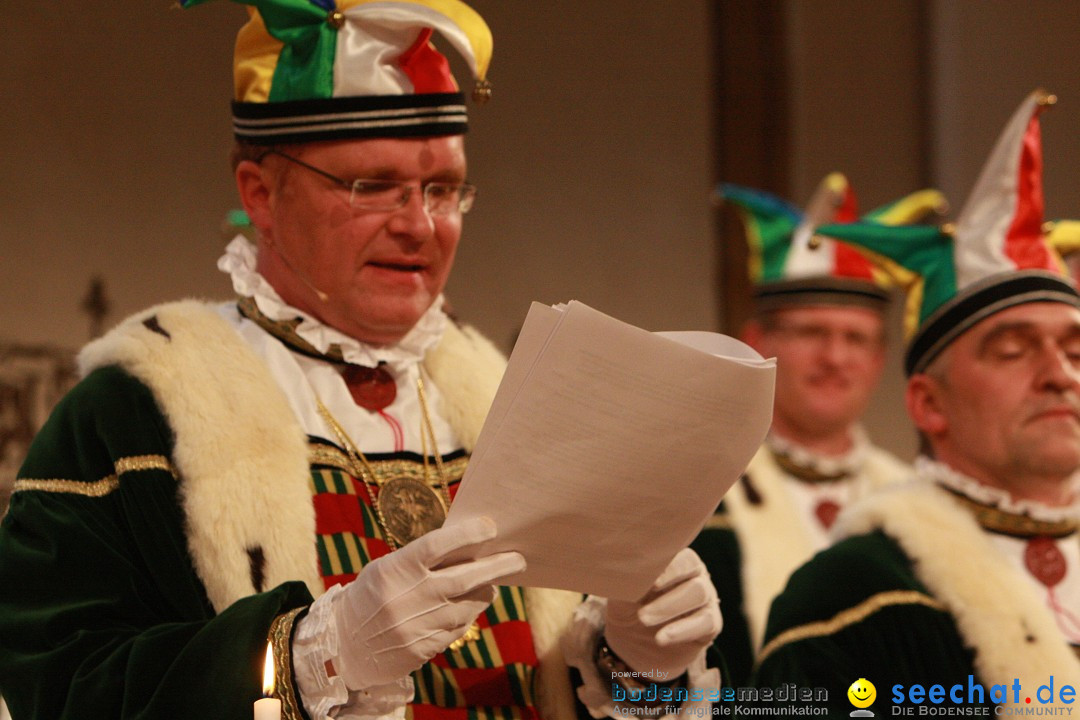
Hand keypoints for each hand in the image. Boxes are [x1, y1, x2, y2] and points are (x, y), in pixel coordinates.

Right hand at [333, 516, 524, 688]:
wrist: (344, 645)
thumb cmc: (371, 596)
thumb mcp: (387, 569)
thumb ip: (421, 560)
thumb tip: (467, 547)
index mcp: (395, 569)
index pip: (437, 544)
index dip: (467, 534)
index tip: (491, 527)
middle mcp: (409, 597)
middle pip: (465, 578)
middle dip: (497, 566)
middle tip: (518, 559)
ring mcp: (417, 626)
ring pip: (469, 605)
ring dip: (485, 592)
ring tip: (492, 583)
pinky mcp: (424, 648)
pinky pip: (458, 627)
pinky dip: (468, 614)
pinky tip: (468, 606)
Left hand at [603, 548, 720, 677]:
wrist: (634, 643)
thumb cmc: (629, 606)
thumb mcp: (623, 591)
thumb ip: (627, 577)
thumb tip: (622, 565)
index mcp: (675, 560)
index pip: (681, 556)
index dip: (669, 567)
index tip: (650, 582)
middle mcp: (695, 574)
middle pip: (693, 573)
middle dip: (666, 592)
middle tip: (641, 612)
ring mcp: (706, 597)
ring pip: (699, 594)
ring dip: (670, 608)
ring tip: (644, 620)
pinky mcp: (710, 623)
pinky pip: (705, 622)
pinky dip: (681, 630)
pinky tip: (661, 638)